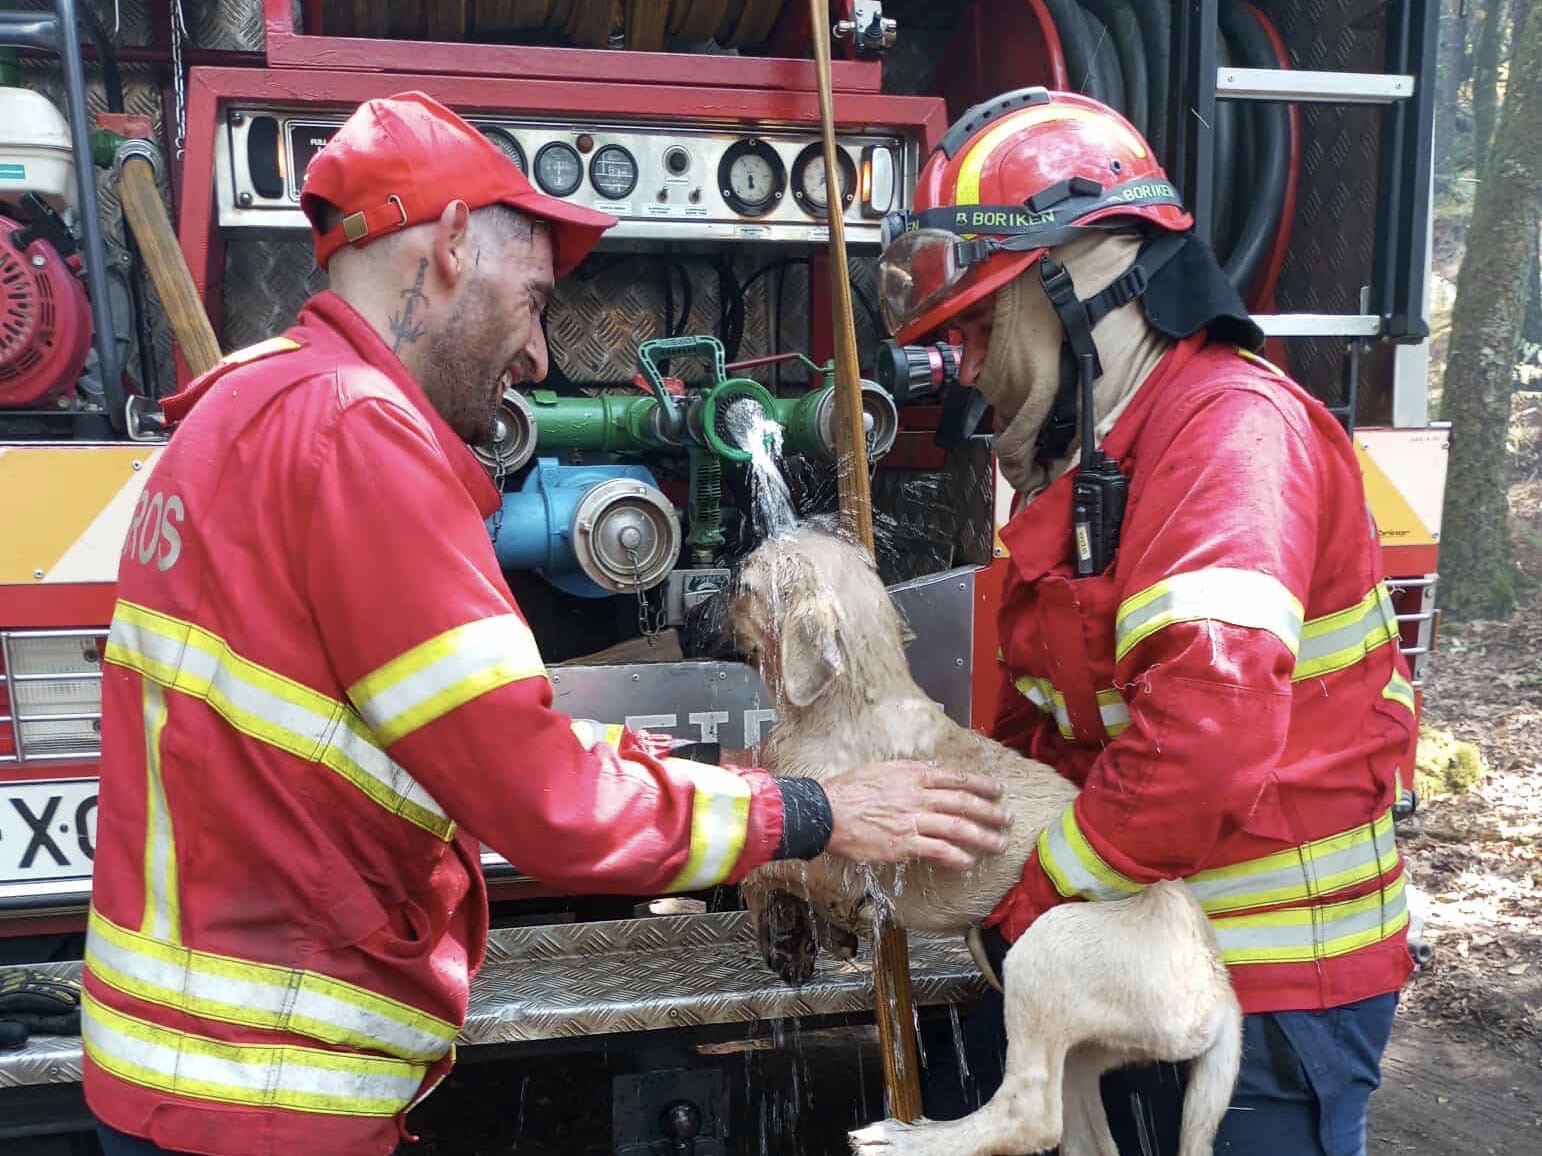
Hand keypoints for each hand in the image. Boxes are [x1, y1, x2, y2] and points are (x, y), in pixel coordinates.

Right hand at [822, 761, 1011, 869]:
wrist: (826, 813)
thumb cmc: (848, 791)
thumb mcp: (880, 770)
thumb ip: (907, 772)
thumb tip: (929, 771)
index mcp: (912, 775)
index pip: (955, 778)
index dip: (980, 784)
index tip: (996, 790)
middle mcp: (917, 796)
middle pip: (964, 802)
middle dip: (990, 811)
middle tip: (1006, 819)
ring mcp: (912, 821)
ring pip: (958, 827)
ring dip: (983, 836)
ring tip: (998, 844)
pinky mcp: (904, 844)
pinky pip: (939, 850)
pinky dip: (957, 856)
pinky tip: (968, 862)